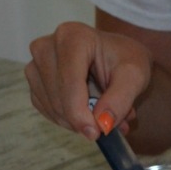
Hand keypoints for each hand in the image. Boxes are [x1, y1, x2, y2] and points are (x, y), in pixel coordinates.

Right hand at [25, 21, 153, 137]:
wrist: (117, 55)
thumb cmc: (127, 60)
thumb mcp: (135, 76)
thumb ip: (121, 100)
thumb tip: (101, 124)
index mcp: (73, 37)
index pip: (69, 82)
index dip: (80, 113)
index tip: (95, 133)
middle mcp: (47, 46)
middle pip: (58, 96)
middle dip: (81, 117)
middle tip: (107, 124)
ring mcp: (36, 63)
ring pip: (50, 105)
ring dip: (75, 119)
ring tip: (101, 114)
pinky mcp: (35, 79)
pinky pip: (45, 108)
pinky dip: (66, 118)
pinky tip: (85, 112)